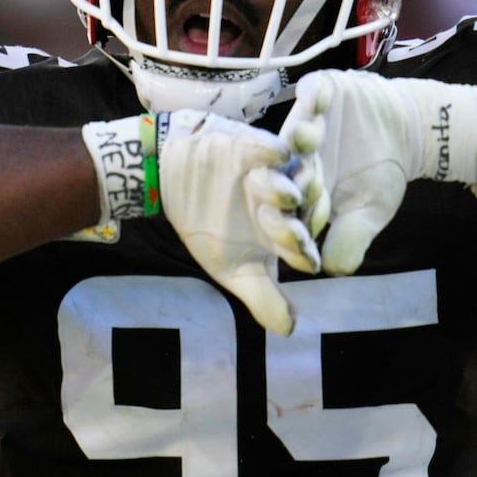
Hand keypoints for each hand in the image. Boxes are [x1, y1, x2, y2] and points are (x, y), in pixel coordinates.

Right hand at [158, 110, 318, 334]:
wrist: (172, 179)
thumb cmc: (206, 224)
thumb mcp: (231, 268)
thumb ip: (262, 297)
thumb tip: (290, 331)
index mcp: (285, 231)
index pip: (299, 244)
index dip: (301, 253)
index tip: (305, 264)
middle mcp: (285, 202)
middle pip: (297, 213)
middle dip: (294, 222)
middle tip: (296, 235)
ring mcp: (272, 174)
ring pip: (286, 180)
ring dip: (287, 186)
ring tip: (291, 194)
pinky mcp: (255, 145)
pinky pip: (266, 147)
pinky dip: (270, 150)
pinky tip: (278, 153)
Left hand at [279, 70, 476, 274]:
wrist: (407, 134)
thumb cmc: (380, 177)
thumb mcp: (369, 213)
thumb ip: (350, 238)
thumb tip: (334, 269)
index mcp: (297, 190)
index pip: (287, 210)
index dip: (289, 223)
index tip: (294, 237)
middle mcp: (294, 158)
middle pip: (283, 171)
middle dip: (287, 181)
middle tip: (292, 193)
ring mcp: (306, 122)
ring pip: (296, 130)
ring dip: (301, 135)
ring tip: (308, 138)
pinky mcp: (320, 92)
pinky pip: (314, 91)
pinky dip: (316, 93)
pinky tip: (320, 95)